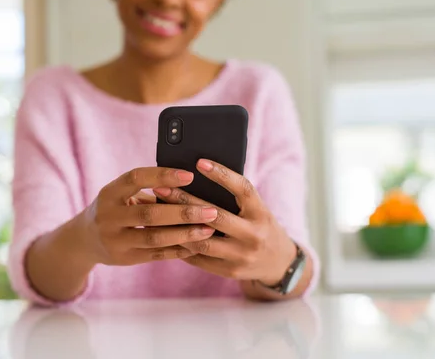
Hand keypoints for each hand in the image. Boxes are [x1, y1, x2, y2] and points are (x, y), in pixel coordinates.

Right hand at [82, 167, 218, 265]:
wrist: (85, 240)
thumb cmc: (115, 208)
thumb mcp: (121, 195)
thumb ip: (147, 190)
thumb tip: (191, 184)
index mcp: (109, 193)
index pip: (136, 178)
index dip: (163, 176)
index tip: (190, 175)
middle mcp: (109, 216)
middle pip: (149, 214)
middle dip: (183, 212)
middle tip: (211, 210)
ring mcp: (115, 240)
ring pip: (154, 238)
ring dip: (185, 234)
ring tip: (209, 228)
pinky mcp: (124, 258)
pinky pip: (155, 255)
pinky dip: (178, 250)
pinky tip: (197, 245)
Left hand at [153, 159, 296, 284]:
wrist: (278, 263)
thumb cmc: (260, 226)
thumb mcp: (256, 209)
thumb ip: (235, 197)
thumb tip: (198, 175)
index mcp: (261, 213)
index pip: (242, 189)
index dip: (222, 174)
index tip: (200, 162)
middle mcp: (254, 235)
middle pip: (215, 215)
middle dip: (184, 201)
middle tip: (161, 188)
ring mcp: (242, 256)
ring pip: (202, 241)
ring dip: (176, 227)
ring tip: (156, 213)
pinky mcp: (230, 271)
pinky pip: (199, 258)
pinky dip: (181, 245)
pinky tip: (164, 234)